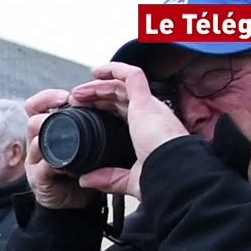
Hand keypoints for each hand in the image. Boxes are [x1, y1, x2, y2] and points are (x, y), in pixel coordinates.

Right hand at [23, 89, 103, 209]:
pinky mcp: (38, 180)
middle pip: (32, 118)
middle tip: (65, 108)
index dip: (49, 98)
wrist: (78, 203)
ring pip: (34, 140)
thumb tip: (112, 102)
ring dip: (48, 135)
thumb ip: (95, 124)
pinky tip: (65, 163)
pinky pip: (42, 167)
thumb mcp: (90, 142)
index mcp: (50, 130)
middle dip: (47, 110)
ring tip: (65, 135)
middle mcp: (39, 143)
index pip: (38, 105)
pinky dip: (53, 164)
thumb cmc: (84, 170)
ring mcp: (36, 161)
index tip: (67, 97)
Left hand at [67, 62, 187, 198]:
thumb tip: (86, 181)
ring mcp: (150, 106)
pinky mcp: (147, 101)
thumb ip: (109, 178)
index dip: (102, 109)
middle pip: (119, 97)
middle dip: (95, 96)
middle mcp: (151, 115)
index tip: (83, 113)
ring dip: (97, 86)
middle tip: (76, 101)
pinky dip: (115, 69)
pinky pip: (132, 76)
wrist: (174, 173)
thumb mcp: (130, 178)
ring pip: (120, 86)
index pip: (122, 112)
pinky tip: (97, 71)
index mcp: (147, 130)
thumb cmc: (162, 176)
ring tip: (78, 92)